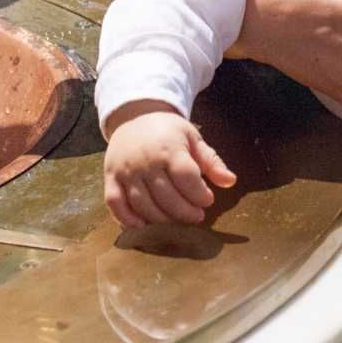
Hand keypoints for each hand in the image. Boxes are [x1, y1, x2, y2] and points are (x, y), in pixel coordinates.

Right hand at [103, 101, 236, 226]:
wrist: (134, 116)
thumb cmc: (168, 131)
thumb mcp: (193, 138)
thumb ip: (211, 161)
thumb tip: (231, 181)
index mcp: (169, 148)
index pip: (186, 178)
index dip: (199, 195)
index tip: (207, 200)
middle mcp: (146, 161)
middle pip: (166, 197)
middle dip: (185, 212)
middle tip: (196, 216)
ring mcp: (126, 171)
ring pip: (143, 205)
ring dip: (161, 220)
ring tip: (176, 222)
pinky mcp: (111, 178)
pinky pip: (115, 204)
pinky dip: (127, 219)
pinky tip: (142, 226)